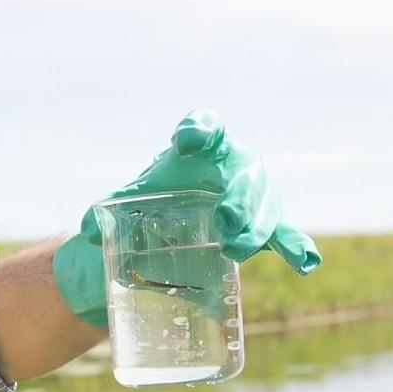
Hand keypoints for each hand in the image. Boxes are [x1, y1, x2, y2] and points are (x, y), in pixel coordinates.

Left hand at [53, 108, 321, 326]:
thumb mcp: (127, 205)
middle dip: (240, 196)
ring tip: (236, 250)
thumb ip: (105, 213)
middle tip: (224, 222)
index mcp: (199, 150)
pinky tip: (305, 264)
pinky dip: (296, 247)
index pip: (206, 127)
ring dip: (258, 226)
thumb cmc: (150, 202)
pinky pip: (286, 234)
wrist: (169, 227)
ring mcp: (253, 197)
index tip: (188, 140)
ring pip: (268, 203)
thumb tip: (86, 231)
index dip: (200, 129)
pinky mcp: (263, 227)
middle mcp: (232, 166)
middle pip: (246, 172)